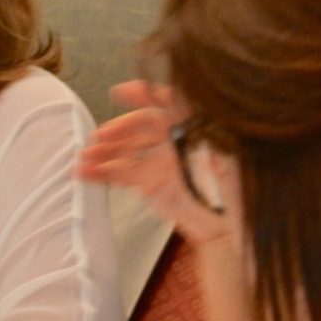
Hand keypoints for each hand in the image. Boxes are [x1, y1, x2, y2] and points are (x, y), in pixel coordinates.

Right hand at [77, 80, 233, 246]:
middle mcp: (176, 141)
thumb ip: (199, 123)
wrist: (233, 228)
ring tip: (83, 158)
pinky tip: (84, 173)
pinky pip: (122, 175)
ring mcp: (162, 163)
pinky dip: (102, 174)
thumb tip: (174, 98)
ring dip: (103, 152)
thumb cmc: (237, 184)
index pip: (167, 103)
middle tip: (98, 137)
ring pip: (127, 151)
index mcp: (195, 127)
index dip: (143, 94)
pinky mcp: (151, 185)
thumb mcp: (223, 146)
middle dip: (116, 130)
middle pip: (139, 127)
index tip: (119, 93)